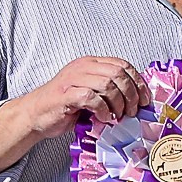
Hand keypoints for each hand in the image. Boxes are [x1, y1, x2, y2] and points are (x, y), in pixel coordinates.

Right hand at [27, 56, 147, 137]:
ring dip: (118, 104)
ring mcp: (72, 79)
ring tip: (117, 116)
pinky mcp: (65, 94)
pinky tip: (103, 118)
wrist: (36, 114)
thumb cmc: (66, 106)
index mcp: (91, 63)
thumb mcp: (92, 93)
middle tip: (132, 111)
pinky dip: (103, 110)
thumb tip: (138, 100)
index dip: (138, 82)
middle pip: (118, 74)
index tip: (145, 100)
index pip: (123, 65)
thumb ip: (111, 91)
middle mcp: (82, 67)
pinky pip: (91, 97)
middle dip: (131, 95)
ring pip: (107, 84)